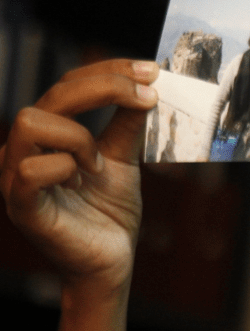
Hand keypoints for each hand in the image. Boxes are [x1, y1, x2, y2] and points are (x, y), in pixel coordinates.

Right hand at [1, 59, 158, 294]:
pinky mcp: (22, 207)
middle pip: (53, 93)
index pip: (69, 84)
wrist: (112, 260)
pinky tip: (84, 179)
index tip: (150, 70)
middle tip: (147, 96)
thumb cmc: (110, 211)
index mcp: (49, 134)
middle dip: (106, 87)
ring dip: (78, 136)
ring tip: (99, 163)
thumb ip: (128, 122)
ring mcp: (17, 177)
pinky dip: (66, 166)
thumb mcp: (124, 157)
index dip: (109, 70)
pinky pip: (32, 169)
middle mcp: (25, 149)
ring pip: (31, 121)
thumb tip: (146, 84)